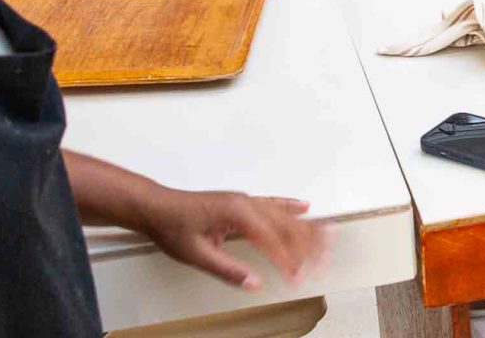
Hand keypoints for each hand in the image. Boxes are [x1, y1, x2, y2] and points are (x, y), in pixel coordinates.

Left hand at [137, 188, 327, 291]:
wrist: (157, 206)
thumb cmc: (172, 225)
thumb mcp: (197, 255)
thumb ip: (228, 270)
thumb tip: (253, 282)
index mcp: (237, 215)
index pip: (273, 240)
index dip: (288, 259)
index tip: (298, 276)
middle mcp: (246, 204)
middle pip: (287, 225)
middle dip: (308, 245)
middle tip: (323, 263)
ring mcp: (246, 201)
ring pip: (285, 214)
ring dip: (307, 227)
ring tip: (327, 237)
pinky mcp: (242, 202)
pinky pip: (274, 202)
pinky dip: (292, 207)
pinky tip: (304, 208)